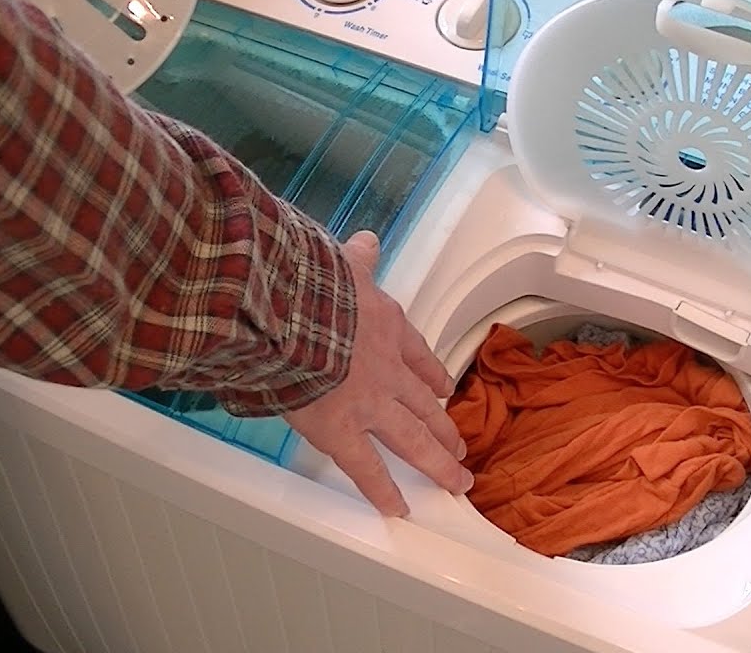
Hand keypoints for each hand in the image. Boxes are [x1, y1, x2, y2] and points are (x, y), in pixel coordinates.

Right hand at [283, 231, 472, 516]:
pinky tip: (398, 508)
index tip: (443, 390)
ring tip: (455, 481)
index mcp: (387, 327)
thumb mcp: (343, 262)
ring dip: (437, 462)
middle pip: (425, 405)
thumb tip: (367, 241)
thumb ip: (358, 258)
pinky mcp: (342, 431)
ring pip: (414, 440)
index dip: (433, 377)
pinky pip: (368, 468)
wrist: (290, 311)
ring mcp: (370, 404)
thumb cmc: (311, 284)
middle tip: (460, 446)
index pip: (418, 356)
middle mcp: (388, 369)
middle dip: (444, 427)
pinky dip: (384, 491)